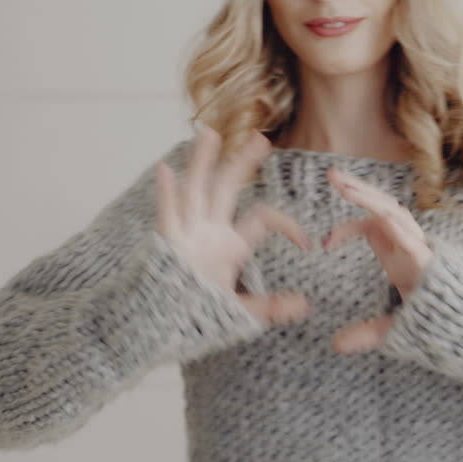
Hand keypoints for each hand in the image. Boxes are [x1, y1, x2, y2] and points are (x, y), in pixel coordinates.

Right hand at [155, 123, 313, 325]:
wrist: (156, 329)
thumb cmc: (196, 318)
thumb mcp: (239, 312)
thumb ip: (270, 307)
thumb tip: (304, 305)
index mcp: (229, 244)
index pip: (262, 219)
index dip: (286, 225)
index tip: (306, 243)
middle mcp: (208, 232)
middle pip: (227, 188)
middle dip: (243, 162)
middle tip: (261, 136)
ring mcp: (186, 236)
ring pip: (195, 191)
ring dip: (202, 162)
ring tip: (209, 132)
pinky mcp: (166, 248)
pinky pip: (166, 218)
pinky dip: (166, 195)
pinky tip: (166, 170)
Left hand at [322, 166, 433, 353]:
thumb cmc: (442, 322)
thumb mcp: (395, 329)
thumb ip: (367, 333)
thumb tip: (335, 345)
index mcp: (401, 254)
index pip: (372, 226)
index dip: (346, 228)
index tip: (325, 245)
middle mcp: (412, 247)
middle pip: (384, 208)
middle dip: (359, 189)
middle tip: (332, 172)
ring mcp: (425, 253)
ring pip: (397, 215)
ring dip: (371, 199)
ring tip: (346, 187)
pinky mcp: (434, 267)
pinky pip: (415, 242)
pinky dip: (398, 228)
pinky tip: (381, 216)